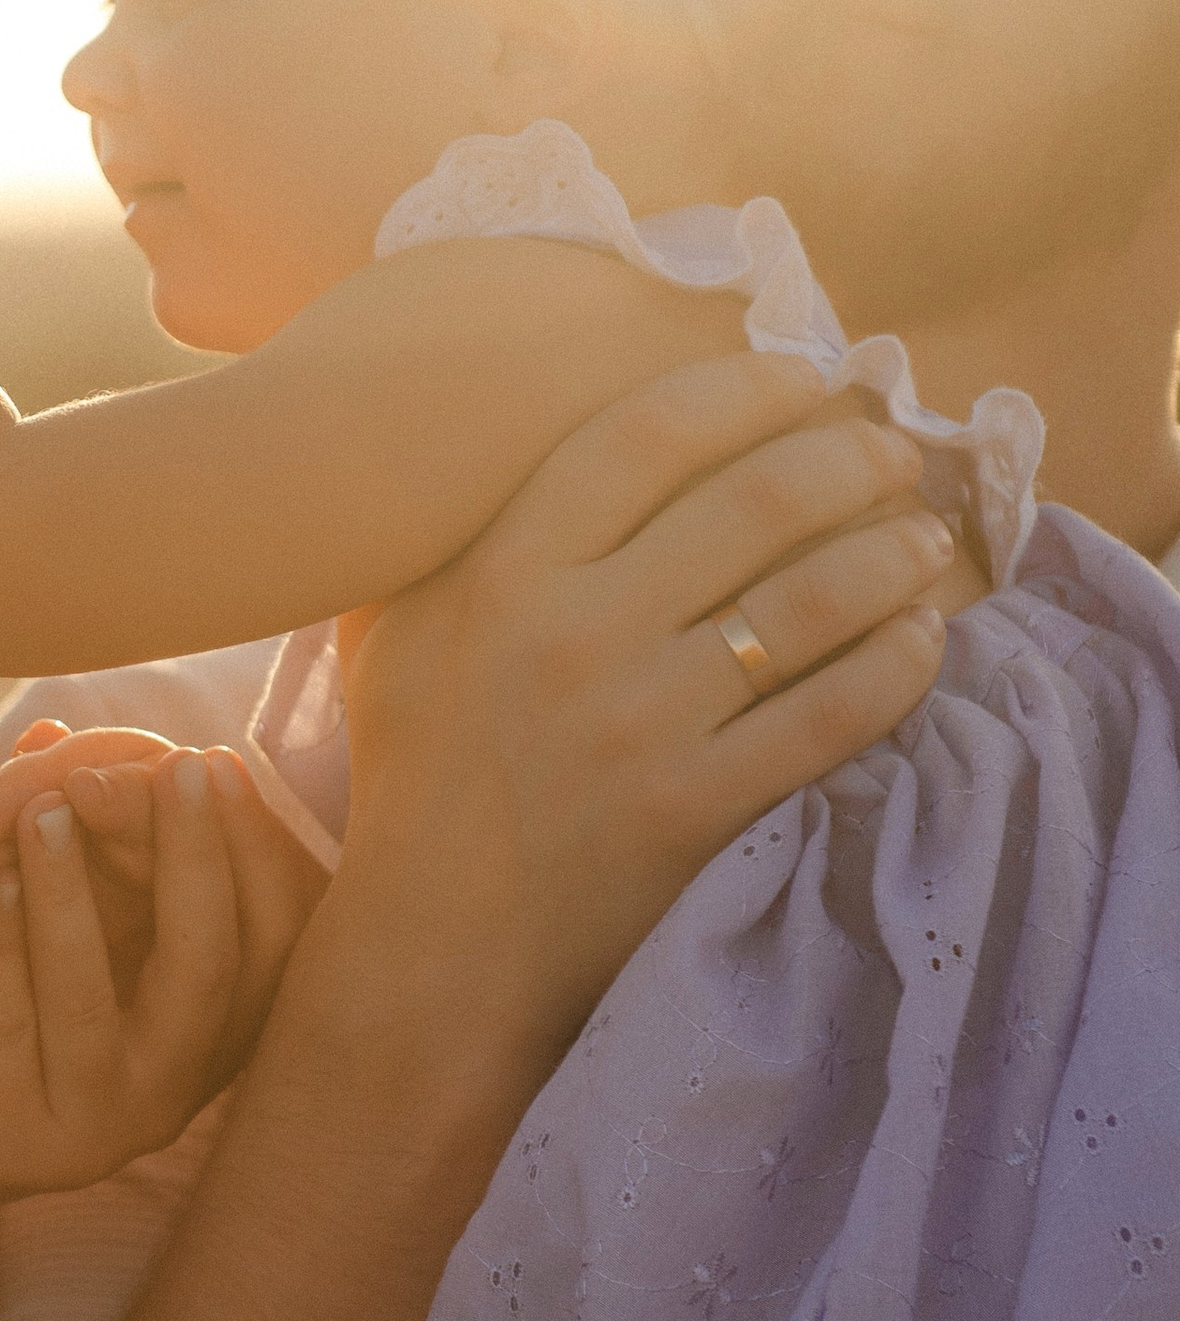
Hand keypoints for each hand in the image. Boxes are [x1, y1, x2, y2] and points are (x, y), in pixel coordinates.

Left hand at [0, 752, 250, 1219]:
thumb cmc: (1, 1005)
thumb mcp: (47, 918)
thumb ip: (64, 839)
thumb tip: (52, 733)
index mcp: (209, 1034)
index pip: (273, 940)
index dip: (255, 847)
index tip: (219, 761)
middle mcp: (172, 1092)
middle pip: (209, 970)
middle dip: (194, 857)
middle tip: (175, 763)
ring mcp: (93, 1131)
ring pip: (86, 1000)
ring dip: (64, 894)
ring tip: (42, 810)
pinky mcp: (8, 1145)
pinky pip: (1, 1028)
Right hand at [322, 352, 952, 1084]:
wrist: (437, 943)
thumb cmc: (417, 773)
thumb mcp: (396, 632)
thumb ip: (451, 535)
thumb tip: (512, 435)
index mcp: (502, 573)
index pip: (645, 435)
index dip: (744, 389)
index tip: (801, 377)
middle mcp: (577, 634)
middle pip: (753, 502)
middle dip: (849, 458)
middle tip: (893, 451)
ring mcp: (643, 724)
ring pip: (810, 602)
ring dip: (892, 555)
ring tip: (925, 537)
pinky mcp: (697, 807)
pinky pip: (831, 717)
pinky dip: (896, 666)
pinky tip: (924, 637)